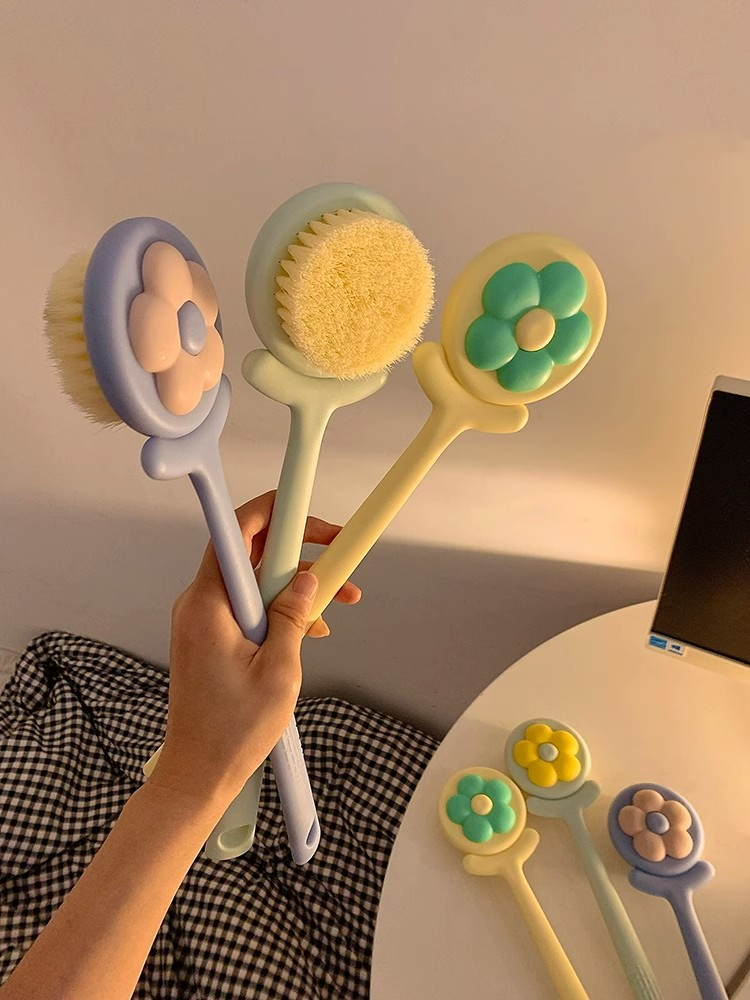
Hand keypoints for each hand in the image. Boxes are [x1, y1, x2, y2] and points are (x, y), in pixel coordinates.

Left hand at [150, 492, 359, 805]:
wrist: (198, 773)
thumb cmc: (231, 731)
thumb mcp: (279, 670)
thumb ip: (294, 616)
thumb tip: (307, 577)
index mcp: (210, 605)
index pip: (236, 533)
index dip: (272, 510)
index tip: (304, 505)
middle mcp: (201, 604)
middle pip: (250, 551)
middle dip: (299, 548)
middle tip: (339, 549)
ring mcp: (205, 620)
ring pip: (256, 580)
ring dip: (298, 583)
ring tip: (343, 597)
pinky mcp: (212, 636)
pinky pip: (250, 605)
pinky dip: (281, 608)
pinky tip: (314, 626)